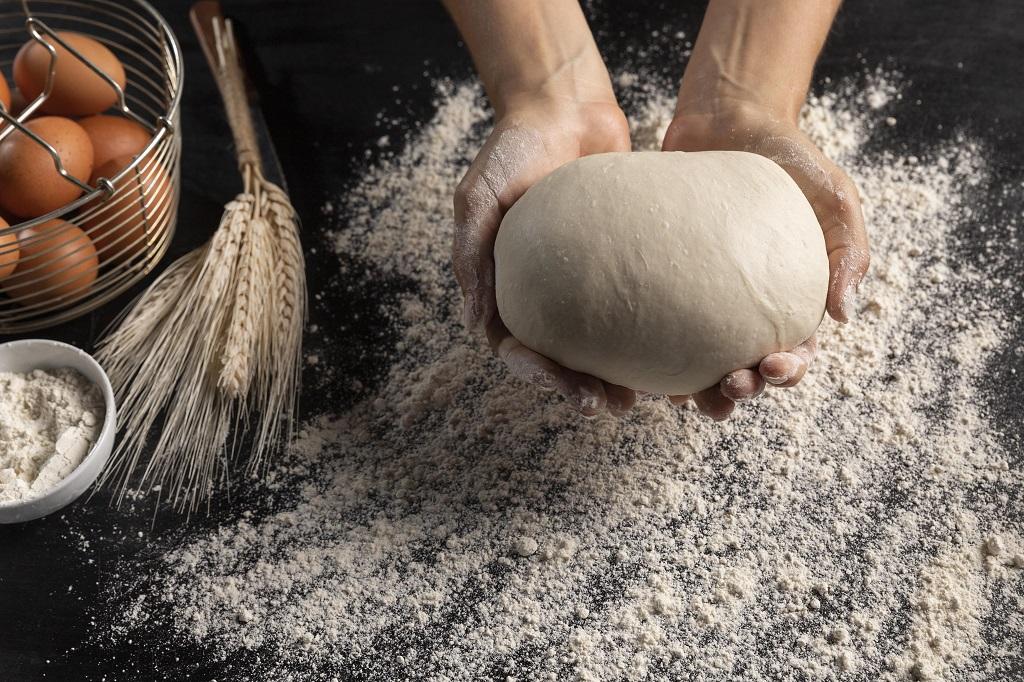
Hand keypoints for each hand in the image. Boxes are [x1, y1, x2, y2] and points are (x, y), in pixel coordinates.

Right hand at [454, 97, 639, 416]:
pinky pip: (633, 303)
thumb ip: (471, 255)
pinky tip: (675, 350)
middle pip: (560, 355)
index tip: (572, 392)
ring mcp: (583, 278)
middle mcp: (544, 290)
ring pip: (599, 340)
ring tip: (648, 395)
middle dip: (584, 386)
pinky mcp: (620, 260)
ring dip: (618, 372)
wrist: (564, 105)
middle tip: (615, 406)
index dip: (543, 376)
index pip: (517, 348)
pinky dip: (649, 330)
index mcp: (505, 285)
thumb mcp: (478, 196)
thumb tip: (475, 325)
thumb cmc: (512, 147)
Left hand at [661, 101, 868, 419]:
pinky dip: (651, 349)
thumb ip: (848, 251)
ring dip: (696, 386)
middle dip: (740, 388)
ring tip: (684, 399)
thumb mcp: (835, 196)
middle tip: (728, 389)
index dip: (788, 371)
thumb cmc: (790, 160)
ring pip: (698, 357)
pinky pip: (656, 321)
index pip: (795, 351)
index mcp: (789, 300)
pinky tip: (641, 366)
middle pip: (745, 366)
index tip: (773, 368)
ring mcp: (701, 297)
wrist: (730, 119)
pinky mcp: (664, 280)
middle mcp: (744, 308)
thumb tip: (843, 315)